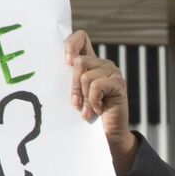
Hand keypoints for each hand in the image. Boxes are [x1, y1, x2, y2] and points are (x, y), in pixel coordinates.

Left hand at [65, 29, 135, 175]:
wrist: (107, 138)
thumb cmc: (87, 116)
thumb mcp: (75, 95)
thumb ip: (69, 80)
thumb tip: (55, 66)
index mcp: (91, 62)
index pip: (81, 37)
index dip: (72, 45)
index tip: (67, 63)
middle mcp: (102, 64)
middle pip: (80, 61)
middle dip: (74, 85)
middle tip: (75, 103)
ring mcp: (112, 73)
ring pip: (86, 75)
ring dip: (84, 97)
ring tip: (87, 111)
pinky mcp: (119, 84)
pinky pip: (97, 85)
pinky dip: (93, 101)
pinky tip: (97, 111)